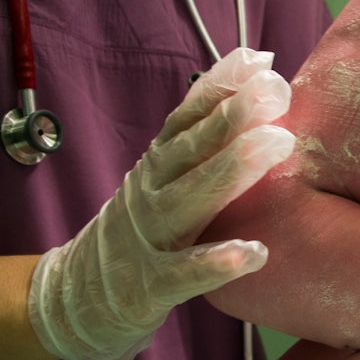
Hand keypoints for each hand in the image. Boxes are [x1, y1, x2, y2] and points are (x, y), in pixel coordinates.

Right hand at [28, 48, 294, 359]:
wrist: (83, 296)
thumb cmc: (148, 226)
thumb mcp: (169, 174)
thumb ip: (208, 131)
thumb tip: (261, 70)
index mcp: (160, 162)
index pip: (187, 117)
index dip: (221, 87)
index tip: (260, 63)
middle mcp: (151, 191)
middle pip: (190, 148)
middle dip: (232, 116)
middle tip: (275, 91)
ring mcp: (150, 236)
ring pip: (188, 199)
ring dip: (232, 170)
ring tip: (276, 144)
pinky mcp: (153, 285)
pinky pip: (186, 273)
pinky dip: (217, 262)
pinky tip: (254, 253)